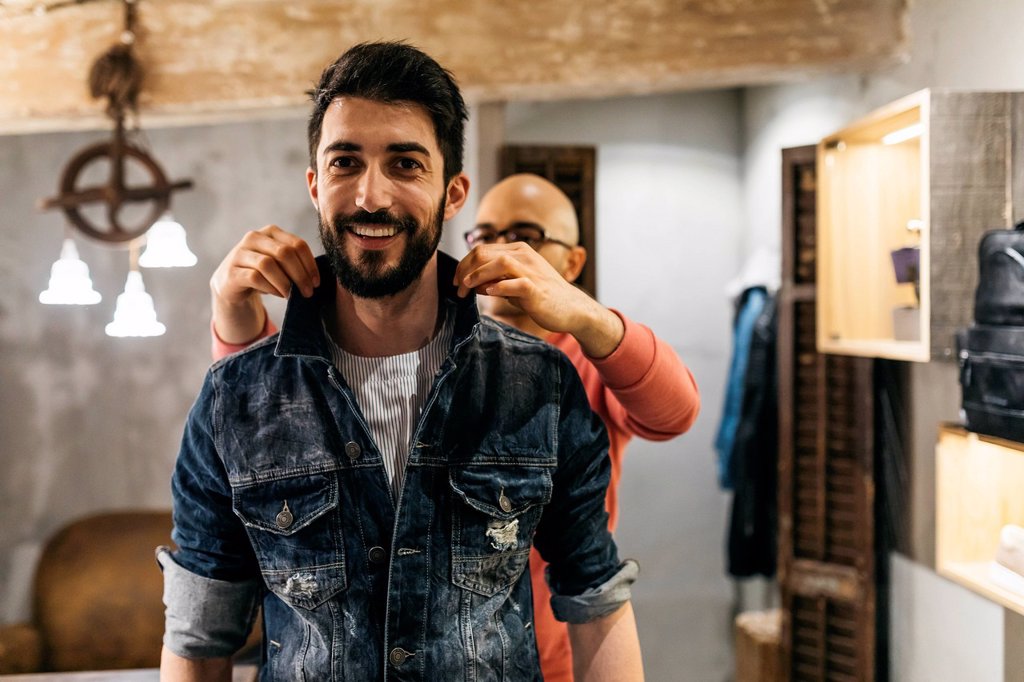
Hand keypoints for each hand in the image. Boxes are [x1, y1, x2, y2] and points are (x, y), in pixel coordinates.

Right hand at [210, 225, 318, 344]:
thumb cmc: (263, 273)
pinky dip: (270, 288)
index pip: (297, 244)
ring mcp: (240, 253)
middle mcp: (254, 238)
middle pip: (284, 253)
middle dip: (300, 275)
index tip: (316, 283)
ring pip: (268, 265)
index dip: (310, 264)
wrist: (232, 284)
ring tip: (291, 295)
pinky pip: (255, 278)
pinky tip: (278, 295)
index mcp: (271, 232)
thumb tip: (315, 278)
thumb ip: (295, 262)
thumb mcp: (280, 263)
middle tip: (307, 292)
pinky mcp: (232, 271)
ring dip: (285, 283)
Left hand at [454, 243, 623, 357]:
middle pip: (484, 253)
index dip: (464, 265)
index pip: (482, 250)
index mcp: (518, 251)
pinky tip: (487, 293)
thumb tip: (471, 284)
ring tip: (466, 289)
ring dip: (477, 276)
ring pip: (498, 263)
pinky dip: (497, 287)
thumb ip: (495, 281)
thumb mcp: (515, 284)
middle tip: (457, 289)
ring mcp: (531, 271)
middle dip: (464, 270)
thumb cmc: (542, 296)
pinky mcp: (536, 288)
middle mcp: (524, 256)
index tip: (456, 282)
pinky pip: (514, 283)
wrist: (571, 308)